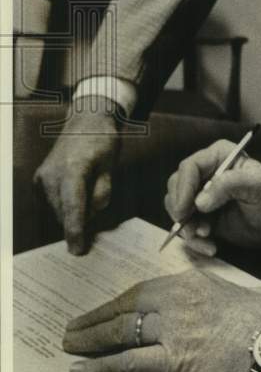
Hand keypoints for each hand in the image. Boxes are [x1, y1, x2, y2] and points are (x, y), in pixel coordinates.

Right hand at [33, 101, 119, 254]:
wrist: (85, 121)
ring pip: (57, 209)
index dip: (76, 230)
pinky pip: (52, 201)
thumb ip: (102, 192)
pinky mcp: (39, 178)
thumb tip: (91, 214)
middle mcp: (52, 173)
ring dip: (71, 210)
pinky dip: (64, 203)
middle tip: (96, 207)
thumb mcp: (111, 167)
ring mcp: (43, 176)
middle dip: (79, 219)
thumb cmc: (102, 142)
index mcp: (74, 169)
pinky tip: (75, 189)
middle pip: (64, 211)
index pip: (73, 207)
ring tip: (87, 188)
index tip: (78, 250)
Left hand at [62, 269, 260, 371]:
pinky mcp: (177, 362)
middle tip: (74, 329)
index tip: (104, 311)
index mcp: (195, 281)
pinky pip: (129, 365)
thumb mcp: (239, 296)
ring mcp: (176, 330)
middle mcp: (180, 300)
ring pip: (121, 332)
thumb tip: (204, 307)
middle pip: (126, 308)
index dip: (118, 303)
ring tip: (71, 346)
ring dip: (91, 340)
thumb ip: (214, 297)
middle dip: (96, 320)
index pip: (144, 290)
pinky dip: (100, 368)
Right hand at [164, 139, 260, 256]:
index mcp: (219, 156)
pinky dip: (194, 239)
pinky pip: (185, 226)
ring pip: (177, 208)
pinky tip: (211, 246)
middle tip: (192, 229)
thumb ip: (231, 185)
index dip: (183, 188)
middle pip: (176, 186)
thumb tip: (200, 201)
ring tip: (207, 238)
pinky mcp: (200, 215)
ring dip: (187, 228)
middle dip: (180, 210)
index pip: (190, 167)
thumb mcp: (259, 187)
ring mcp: (201, 194)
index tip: (185, 209)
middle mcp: (206, 172)